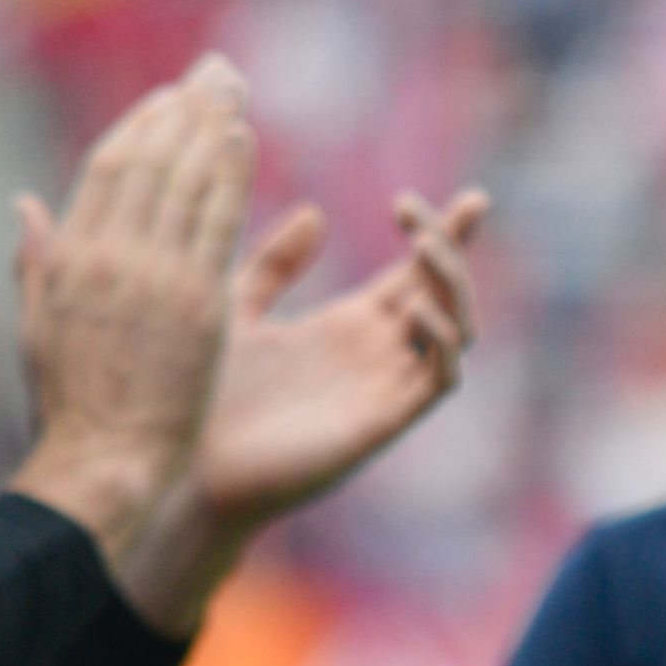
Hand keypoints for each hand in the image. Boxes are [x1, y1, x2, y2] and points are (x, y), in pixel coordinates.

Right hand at [9, 55, 254, 556]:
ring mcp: (152, 276)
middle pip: (150, 158)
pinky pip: (215, 220)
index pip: (108, 168)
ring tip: (235, 90)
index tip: (171, 98)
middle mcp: (108, 256)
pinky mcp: (196, 302)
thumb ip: (36, 261)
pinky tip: (243, 140)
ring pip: (184, 179)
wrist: (104, 463)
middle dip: (185, 108)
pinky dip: (229, 173)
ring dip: (212, 127)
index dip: (143, 125)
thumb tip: (24, 205)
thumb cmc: (71, 405)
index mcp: (69, 258)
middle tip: (216, 71)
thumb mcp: (38, 326)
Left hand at [189, 189, 491, 532]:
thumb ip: (274, 264)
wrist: (193, 467)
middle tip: (409, 210)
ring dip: (450, 285)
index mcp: (350, 326)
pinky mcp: (384, 421)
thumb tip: (315, 213)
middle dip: (448, 245)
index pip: (419, 274)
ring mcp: (385, 387)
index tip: (472, 198)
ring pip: (457, 330)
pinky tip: (414, 307)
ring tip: (418, 245)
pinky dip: (441, 339)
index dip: (449, 235)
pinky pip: (441, 379)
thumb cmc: (208, 398)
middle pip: (446, 293)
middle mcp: (378, 354)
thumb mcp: (234, 307)